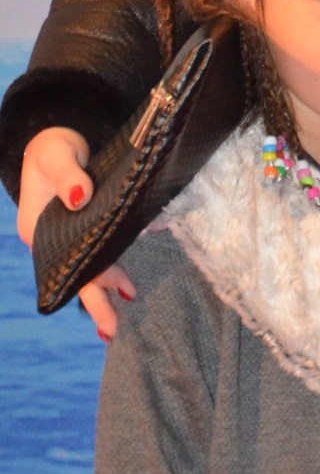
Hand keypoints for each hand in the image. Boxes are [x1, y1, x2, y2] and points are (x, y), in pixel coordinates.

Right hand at [16, 127, 134, 338]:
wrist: (56, 142)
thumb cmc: (53, 148)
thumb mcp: (57, 155)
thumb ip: (68, 174)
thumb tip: (80, 197)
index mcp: (37, 229)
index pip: (65, 262)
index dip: (88, 277)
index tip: (109, 288)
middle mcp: (49, 240)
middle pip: (75, 275)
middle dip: (95, 301)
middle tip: (112, 332)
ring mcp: (64, 238)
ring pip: (88, 269)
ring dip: (106, 289)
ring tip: (127, 306)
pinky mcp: (80, 230)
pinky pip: (97, 256)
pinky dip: (110, 270)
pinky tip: (126, 287)